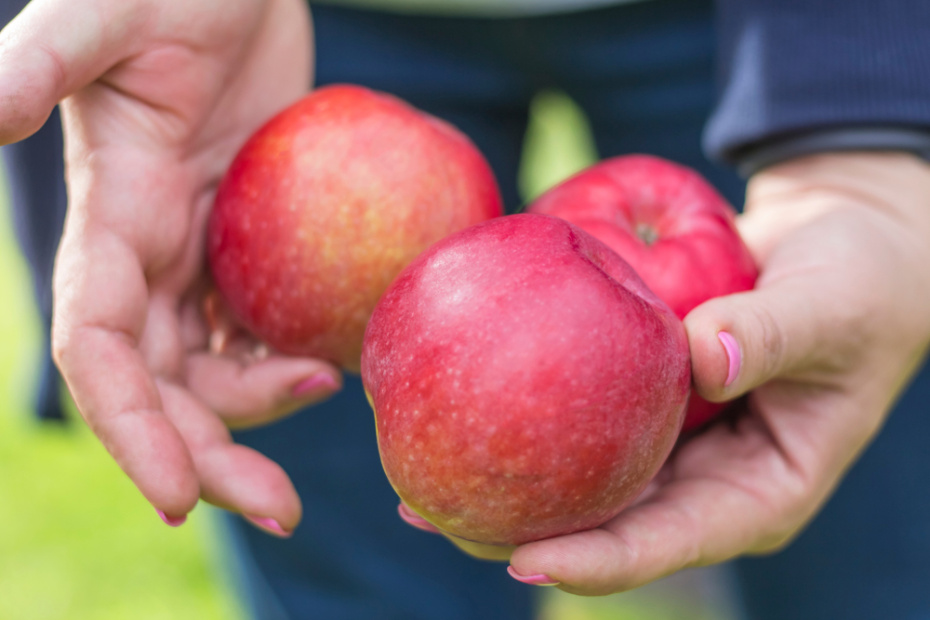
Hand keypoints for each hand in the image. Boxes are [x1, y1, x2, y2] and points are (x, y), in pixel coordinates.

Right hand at [0, 0, 338, 532]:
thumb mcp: (103, 13)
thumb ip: (41, 59)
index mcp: (109, 226)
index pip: (101, 352)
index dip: (129, 429)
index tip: (181, 498)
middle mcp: (149, 257)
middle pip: (164, 386)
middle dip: (209, 455)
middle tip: (283, 510)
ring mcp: (205, 254)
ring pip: (216, 366)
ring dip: (258, 415)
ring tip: (328, 399)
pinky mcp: (256, 242)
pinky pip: (263, 322)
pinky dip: (287, 358)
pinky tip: (330, 365)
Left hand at [442, 152, 929, 590]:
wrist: (840, 245)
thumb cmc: (858, 284)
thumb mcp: (832, 307)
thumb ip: (774, 332)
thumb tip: (701, 357)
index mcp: (755, 492)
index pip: (666, 543)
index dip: (594, 560)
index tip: (521, 558)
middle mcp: (700, 478)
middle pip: (602, 522)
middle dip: (518, 528)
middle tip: (433, 511)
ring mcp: (667, 438)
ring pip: (579, 471)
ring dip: (504, 472)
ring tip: (418, 466)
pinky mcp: (643, 393)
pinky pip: (583, 407)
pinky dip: (530, 405)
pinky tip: (463, 387)